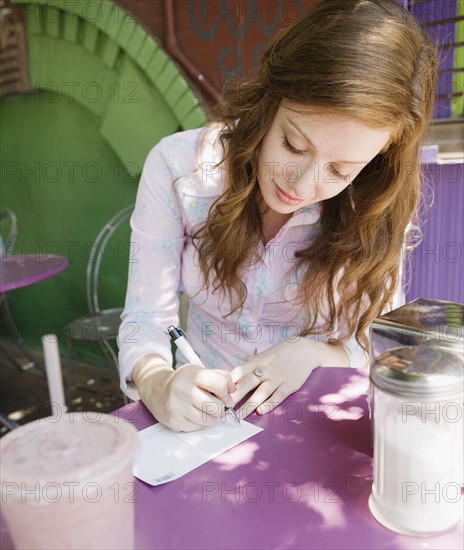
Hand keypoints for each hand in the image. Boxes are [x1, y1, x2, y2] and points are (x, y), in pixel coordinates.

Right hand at [135, 359, 236, 431]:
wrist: (156, 389)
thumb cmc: (183, 381)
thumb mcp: (200, 371)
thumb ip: (220, 376)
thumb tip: (233, 390)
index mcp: (191, 375)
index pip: (219, 385)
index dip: (226, 393)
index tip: (225, 395)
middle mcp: (183, 390)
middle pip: (216, 407)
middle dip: (221, 408)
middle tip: (218, 405)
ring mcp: (177, 407)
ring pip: (208, 420)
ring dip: (212, 417)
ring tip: (206, 409)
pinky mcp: (174, 422)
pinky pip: (198, 428)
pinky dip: (201, 423)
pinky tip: (195, 414)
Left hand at [230, 339, 348, 417]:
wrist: (304, 349)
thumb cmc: (280, 354)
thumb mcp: (263, 357)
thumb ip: (249, 368)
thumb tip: (231, 379)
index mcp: (256, 362)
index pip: (238, 373)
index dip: (227, 384)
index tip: (217, 395)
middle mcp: (265, 370)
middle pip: (246, 383)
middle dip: (234, 396)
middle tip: (222, 408)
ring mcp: (278, 377)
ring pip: (261, 392)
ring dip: (249, 405)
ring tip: (238, 417)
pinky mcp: (290, 385)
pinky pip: (278, 395)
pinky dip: (270, 403)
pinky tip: (261, 411)